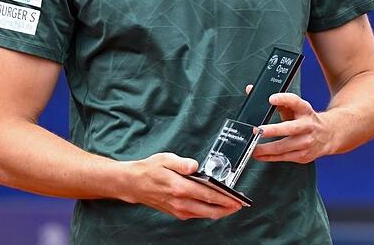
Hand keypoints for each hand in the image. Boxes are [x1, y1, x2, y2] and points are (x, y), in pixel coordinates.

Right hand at [119, 152, 242, 219]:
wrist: (133, 184)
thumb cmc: (150, 170)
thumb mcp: (165, 159)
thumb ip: (181, 163)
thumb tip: (194, 165)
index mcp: (179, 187)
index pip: (208, 194)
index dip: (225, 198)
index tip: (237, 199)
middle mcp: (180, 202)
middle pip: (209, 209)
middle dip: (227, 208)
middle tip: (240, 204)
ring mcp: (178, 209)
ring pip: (204, 214)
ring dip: (220, 211)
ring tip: (232, 205)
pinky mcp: (177, 212)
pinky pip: (197, 214)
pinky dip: (209, 212)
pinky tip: (216, 206)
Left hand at [248, 87, 331, 163]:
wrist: (329, 135)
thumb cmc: (307, 120)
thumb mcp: (297, 108)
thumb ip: (278, 101)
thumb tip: (251, 90)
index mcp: (305, 110)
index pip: (295, 102)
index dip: (283, 99)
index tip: (271, 98)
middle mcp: (307, 126)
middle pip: (290, 128)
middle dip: (273, 130)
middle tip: (258, 130)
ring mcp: (306, 142)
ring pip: (284, 147)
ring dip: (266, 148)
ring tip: (253, 147)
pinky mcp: (303, 155)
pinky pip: (283, 157)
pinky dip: (269, 157)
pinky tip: (260, 155)